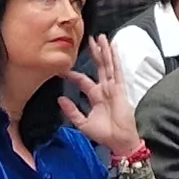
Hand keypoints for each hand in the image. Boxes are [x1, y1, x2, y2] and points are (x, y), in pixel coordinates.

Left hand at [65, 43, 144, 158]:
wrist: (119, 141)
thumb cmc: (104, 134)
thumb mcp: (82, 123)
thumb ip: (72, 111)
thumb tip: (60, 99)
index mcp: (96, 96)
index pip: (83, 81)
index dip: (74, 74)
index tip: (63, 69)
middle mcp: (104, 89)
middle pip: (98, 67)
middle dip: (94, 54)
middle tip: (89, 40)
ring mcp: (113, 87)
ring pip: (107, 65)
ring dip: (104, 51)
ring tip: (101, 38)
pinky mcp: (119, 89)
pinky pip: (116, 70)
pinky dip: (114, 59)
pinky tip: (113, 48)